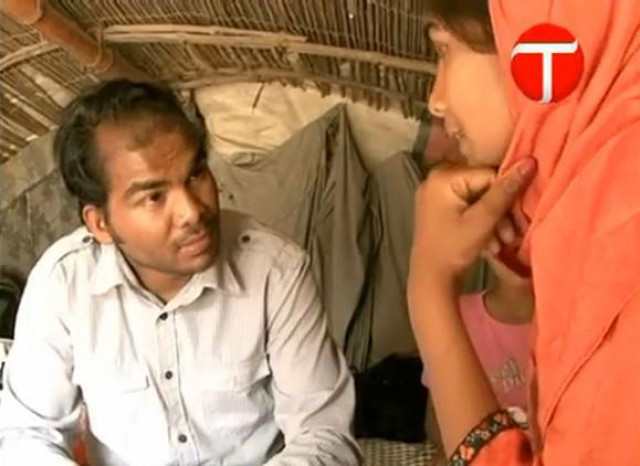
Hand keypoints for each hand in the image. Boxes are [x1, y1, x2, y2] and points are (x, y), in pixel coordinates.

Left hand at [408, 158, 536, 294]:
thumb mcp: (483, 220)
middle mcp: (436, 179)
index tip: (519, 217)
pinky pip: (466, 208)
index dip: (508, 194)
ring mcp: (435, 195)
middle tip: (511, 234)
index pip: (489, 174)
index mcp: (443, 177)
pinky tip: (489, 243)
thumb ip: (505, 191)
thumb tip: (529, 162)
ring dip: (493, 220)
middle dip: (500, 211)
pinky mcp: (438, 209)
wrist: (430, 279)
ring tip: (502, 242)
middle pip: (483, 186)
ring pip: (477, 199)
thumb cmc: (453, 250)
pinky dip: (480, 223)